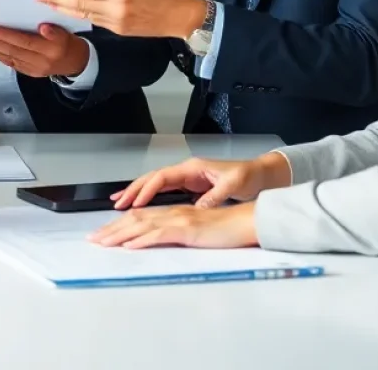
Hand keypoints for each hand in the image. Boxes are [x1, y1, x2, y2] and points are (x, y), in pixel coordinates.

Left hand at [0, 23, 88, 78]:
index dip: (6, 35)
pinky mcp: (26, 72)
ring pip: (5, 56)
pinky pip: (7, 61)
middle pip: (10, 50)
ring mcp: (31, 69)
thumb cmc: (68, 42)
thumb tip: (43, 27)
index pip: (24, 42)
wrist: (75, 63)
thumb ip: (55, 30)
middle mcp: (39, 62)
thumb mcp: (67, 33)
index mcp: (51, 50)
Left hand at [36, 0, 207, 39]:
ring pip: (82, 15)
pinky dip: (75, 16)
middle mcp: (116, 10)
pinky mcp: (118, 30)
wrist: (184, 20)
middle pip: (79, 4)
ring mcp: (116, 23)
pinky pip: (92, 22)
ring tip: (43, 3)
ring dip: (61, 9)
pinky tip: (64, 12)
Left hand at [89, 201, 258, 248]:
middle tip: (93, 239)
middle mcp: (172, 212)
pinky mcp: (187, 229)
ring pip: (141, 225)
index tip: (103, 234)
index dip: (119, 225)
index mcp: (173, 213)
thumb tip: (161, 241)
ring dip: (119, 234)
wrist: (246, 221)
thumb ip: (179, 234)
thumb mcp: (197, 232)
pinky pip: (159, 234)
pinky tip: (130, 245)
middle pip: (134, 219)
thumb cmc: (226, 229)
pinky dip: (142, 239)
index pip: (140, 217)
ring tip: (103, 243)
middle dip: (111, 229)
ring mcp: (178, 219)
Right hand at [113, 152, 291, 209]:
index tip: (136, 202)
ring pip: (155, 184)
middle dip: (133, 190)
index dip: (147, 189)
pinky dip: (149, 196)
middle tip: (117, 203)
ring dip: (137, 192)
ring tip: (120, 203)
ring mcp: (186, 178)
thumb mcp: (232, 185)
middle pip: (152, 178)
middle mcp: (186, 170)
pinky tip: (140, 204)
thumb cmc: (247, 176)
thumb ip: (214, 197)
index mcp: (192, 168)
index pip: (162, 177)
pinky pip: (163, 191)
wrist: (259, 174)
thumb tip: (197, 209)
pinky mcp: (190, 186)